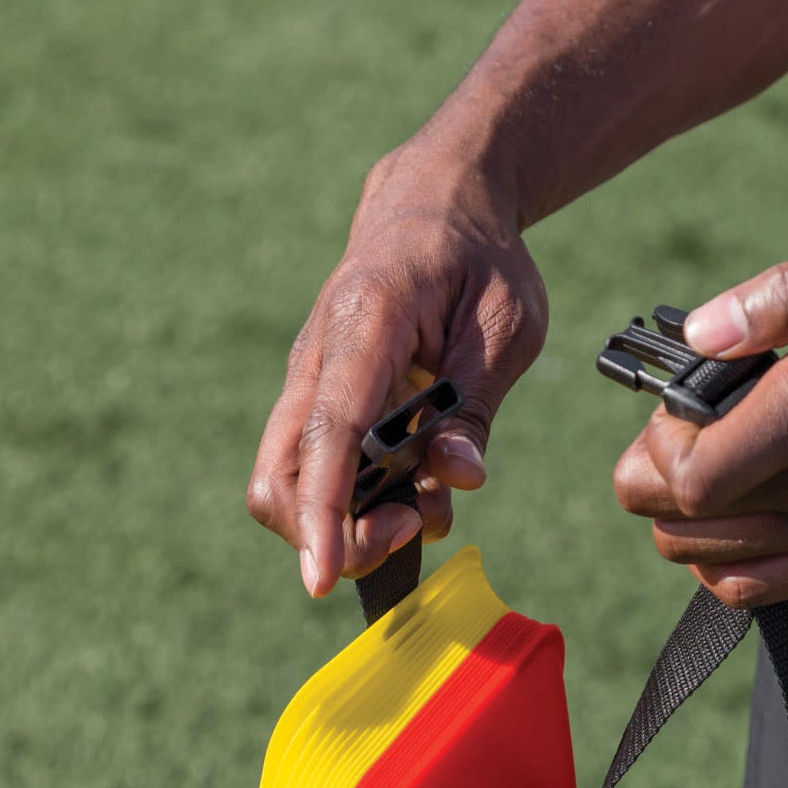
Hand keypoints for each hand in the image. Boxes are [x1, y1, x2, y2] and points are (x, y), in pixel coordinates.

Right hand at [247, 143, 547, 595]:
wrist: (432, 208)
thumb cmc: (478, 260)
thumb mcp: (507, 324)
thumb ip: (476, 403)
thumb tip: (457, 477)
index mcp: (363, 324)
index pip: (330, 432)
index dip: (324, 512)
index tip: (322, 579)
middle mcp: (316, 360)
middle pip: (281, 478)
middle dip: (336, 534)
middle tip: (419, 521)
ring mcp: (308, 385)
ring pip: (288, 484)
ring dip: (351, 524)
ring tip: (427, 506)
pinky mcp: (318, 404)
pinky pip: (316, 473)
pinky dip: (357, 505)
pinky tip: (416, 490)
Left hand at [612, 224, 787, 605]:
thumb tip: (701, 329)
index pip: (687, 472)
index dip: (656, 438)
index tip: (682, 397)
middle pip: (674, 520)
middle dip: (658, 468)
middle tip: (696, 422)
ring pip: (702, 559)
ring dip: (689, 512)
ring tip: (726, 456)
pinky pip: (753, 591)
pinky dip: (725, 558)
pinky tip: (751, 505)